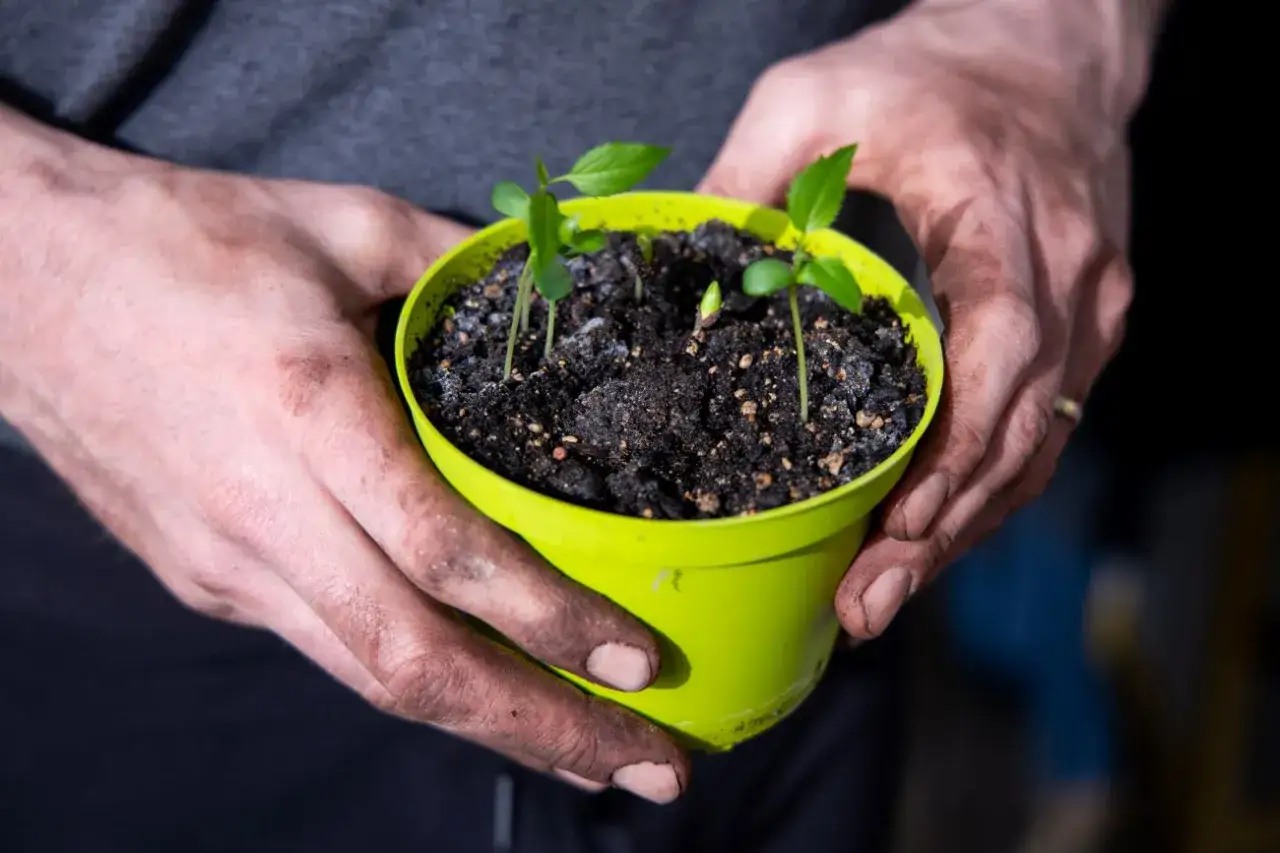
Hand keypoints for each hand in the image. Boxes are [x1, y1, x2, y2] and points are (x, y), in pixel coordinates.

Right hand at [0, 129, 687, 801]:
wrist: (24, 280)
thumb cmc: (182, 242)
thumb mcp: (341, 223)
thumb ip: (457, 264)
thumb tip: (558, 290)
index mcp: (308, 413)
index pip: (444, 555)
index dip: (549, 622)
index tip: (638, 661)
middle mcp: (266, 512)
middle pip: (413, 663)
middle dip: (542, 728)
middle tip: (651, 767)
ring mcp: (227, 562)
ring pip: (370, 678)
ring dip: (489, 726)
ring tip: (586, 751)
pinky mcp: (206, 581)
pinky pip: (329, 647)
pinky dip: (416, 681)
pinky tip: (480, 686)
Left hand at [697, 3, 1136, 638]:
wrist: (1046, 46)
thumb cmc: (931, 70)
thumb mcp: (818, 93)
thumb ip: (749, 171)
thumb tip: (681, 267)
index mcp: (1005, 222)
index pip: (1001, 355)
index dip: (950, 452)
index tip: (893, 523)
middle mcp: (1068, 279)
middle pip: (1019, 432)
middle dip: (941, 530)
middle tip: (864, 605)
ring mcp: (1088, 309)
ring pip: (1037, 448)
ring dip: (963, 529)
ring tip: (883, 595)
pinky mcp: (1082, 326)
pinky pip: (1042, 427)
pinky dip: (985, 488)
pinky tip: (927, 534)